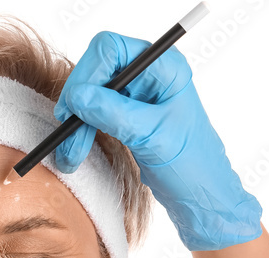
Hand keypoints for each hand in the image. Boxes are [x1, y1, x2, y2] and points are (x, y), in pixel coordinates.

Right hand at [54, 31, 262, 250]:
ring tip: (69, 155)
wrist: (201, 196)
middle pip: (96, 70)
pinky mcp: (128, 114)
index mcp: (164, 67)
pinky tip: (75, 151)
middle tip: (67, 133)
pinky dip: (82, 131)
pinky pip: (95, 113)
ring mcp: (137, 94)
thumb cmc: (192, 165)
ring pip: (91, 94)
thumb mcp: (152, 137)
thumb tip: (78, 97)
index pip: (111, 50)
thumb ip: (115, 113)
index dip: (87, 74)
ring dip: (76, 123)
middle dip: (77, 102)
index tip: (74, 107)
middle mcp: (149, 74)